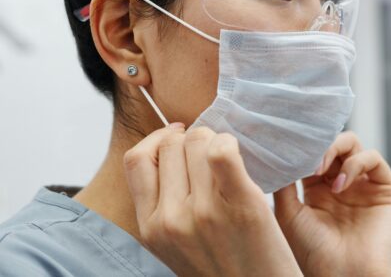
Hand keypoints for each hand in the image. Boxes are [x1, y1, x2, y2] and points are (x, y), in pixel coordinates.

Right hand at [123, 124, 302, 276]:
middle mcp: (170, 219)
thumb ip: (164, 204)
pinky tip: (239, 153)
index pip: (137, 159)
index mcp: (150, 227)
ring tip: (228, 157)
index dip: (157, 140)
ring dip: (214, 139)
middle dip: (190, 138)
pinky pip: (222, 152)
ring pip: (198, 140)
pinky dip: (229, 143)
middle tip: (210, 151)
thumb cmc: (221, 269)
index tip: (177, 138)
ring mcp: (204, 212)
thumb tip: (171, 147)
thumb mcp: (176, 244)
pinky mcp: (240, 205)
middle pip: (171, 144)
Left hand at [273, 131, 390, 276]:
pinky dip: (355, 163)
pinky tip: (340, 185)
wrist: (343, 276)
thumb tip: (277, 155)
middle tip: (306, 158)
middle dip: (318, 145)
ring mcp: (363, 186)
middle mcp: (340, 184)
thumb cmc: (312, 252)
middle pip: (332, 144)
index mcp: (317, 189)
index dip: (301, 147)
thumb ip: (284, 182)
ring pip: (352, 144)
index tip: (287, 145)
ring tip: (319, 169)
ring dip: (334, 149)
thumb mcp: (288, 213)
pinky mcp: (386, 189)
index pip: (312, 154)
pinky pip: (373, 158)